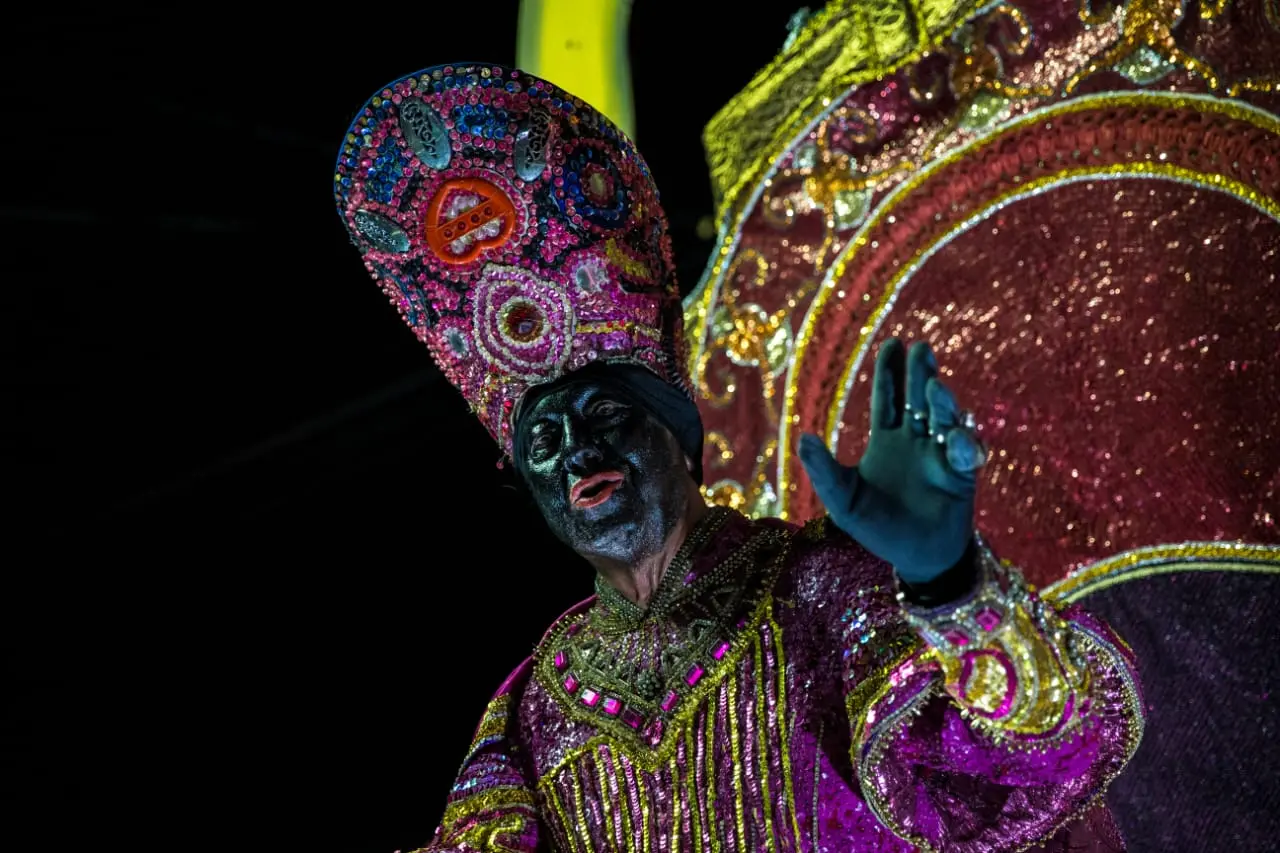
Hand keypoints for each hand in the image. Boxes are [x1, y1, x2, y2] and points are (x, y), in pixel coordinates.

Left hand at [797, 339, 986, 582]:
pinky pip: (966, 453)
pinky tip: (954, 440)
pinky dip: (963, 444)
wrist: (915, 559)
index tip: (893, 344)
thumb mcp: (843, 500)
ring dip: (943, 402)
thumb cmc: (877, 529)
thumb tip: (803, 437)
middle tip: (920, 349)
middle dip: (921, 374)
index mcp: (888, 441)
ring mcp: (941, 456)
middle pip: (920, 398)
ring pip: (946, 419)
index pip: (890, 399)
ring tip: (934, 389)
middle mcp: (917, 442)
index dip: (890, 373)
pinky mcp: (963, 476)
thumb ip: (824, 471)